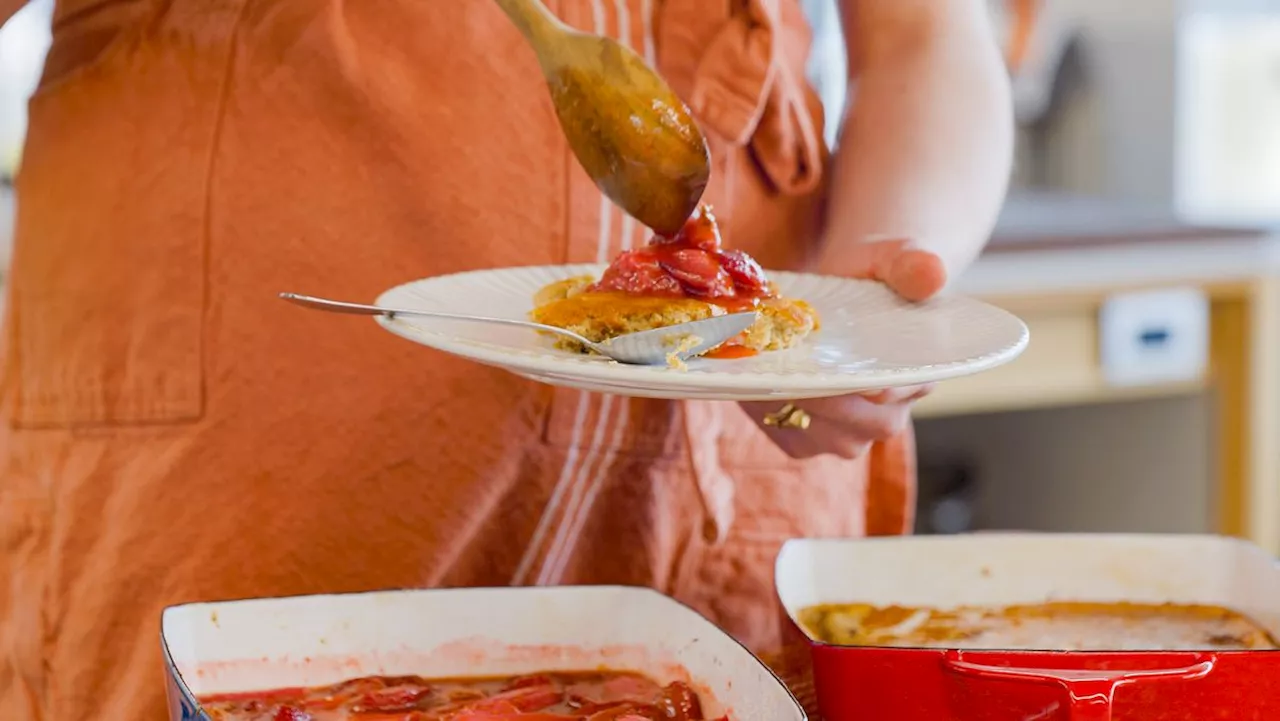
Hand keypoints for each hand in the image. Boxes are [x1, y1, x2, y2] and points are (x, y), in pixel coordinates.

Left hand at [742, 238, 944, 458]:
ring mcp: (851, 434)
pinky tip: (758, 381)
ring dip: (790, 401)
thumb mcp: (890, 259)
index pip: (895, 393)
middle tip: (788, 363)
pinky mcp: (810, 441)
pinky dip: (768, 411)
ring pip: (822, 433)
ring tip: (768, 366)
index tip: (833, 363)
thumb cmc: (870, 276)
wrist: (837, 293)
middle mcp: (890, 416)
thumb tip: (932, 274)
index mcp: (920, 379)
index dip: (864, 383)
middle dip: (821, 394)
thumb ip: (911, 265)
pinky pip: (789, 436)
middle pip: (858, 420)